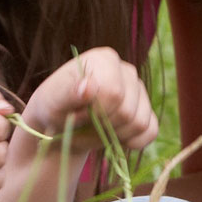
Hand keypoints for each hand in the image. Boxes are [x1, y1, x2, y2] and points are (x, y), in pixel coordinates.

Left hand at [21, 47, 157, 154]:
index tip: (76, 114)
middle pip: (127, 111)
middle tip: (83, 126)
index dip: (95, 112)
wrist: (62, 124)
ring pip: (139, 123)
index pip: (113, 92)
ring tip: (95, 131)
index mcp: (105, 59)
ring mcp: (140, 91)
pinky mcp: (147, 111)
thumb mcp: (52, 100)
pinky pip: (150, 132)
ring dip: (114, 136)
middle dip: (103, 127)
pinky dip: (131, 142)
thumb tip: (88, 87)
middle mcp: (127, 71)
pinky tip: (113, 137)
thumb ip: (67, 92)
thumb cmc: (55, 108)